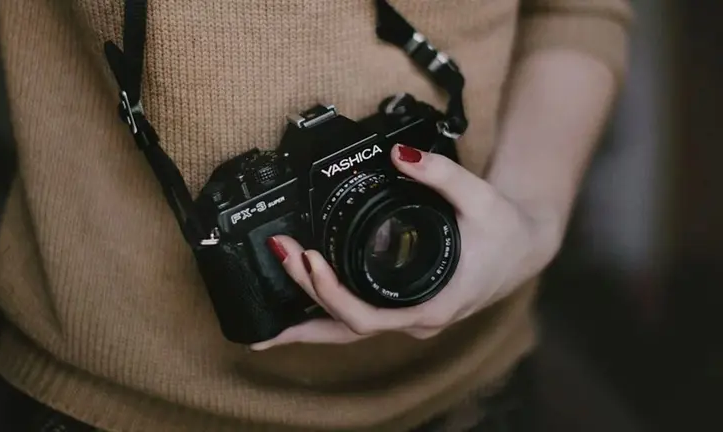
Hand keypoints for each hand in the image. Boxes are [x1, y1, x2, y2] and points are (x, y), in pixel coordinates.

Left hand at [252, 144, 560, 349]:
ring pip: (349, 333)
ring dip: (309, 321)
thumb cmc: (505, 231)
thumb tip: (400, 155)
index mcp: (434, 304)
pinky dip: (326, 315)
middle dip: (306, 302)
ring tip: (265, 324)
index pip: (368, 317)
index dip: (332, 294)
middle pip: (348, 329)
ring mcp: (409, 319)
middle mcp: (417, 320)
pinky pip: (358, 321)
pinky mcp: (404, 309)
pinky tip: (301, 309)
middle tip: (280, 256)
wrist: (524, 247)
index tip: (309, 260)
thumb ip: (442, 174)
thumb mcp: (481, 197)